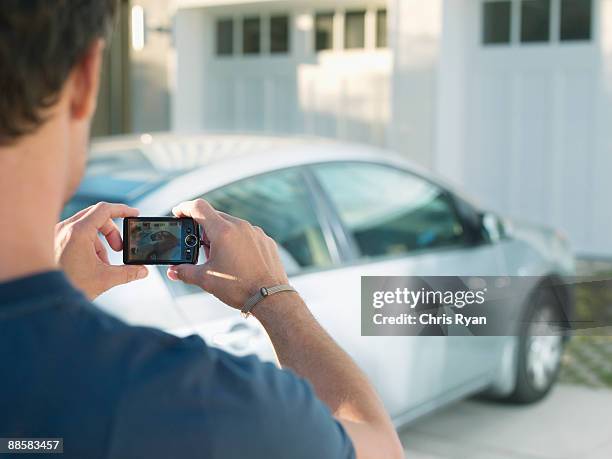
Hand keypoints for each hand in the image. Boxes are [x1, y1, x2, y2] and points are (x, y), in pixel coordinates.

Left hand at [55, 202, 147, 299]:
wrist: (40, 296)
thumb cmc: (66, 286)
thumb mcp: (104, 279)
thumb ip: (127, 273)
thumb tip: (142, 271)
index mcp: (78, 232)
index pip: (105, 209)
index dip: (123, 210)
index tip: (134, 214)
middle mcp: (65, 228)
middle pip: (96, 216)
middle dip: (112, 231)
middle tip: (119, 248)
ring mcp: (57, 234)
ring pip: (86, 226)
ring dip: (99, 241)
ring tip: (102, 262)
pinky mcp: (53, 241)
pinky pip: (75, 234)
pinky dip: (87, 244)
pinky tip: (89, 263)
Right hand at [167, 199, 288, 309]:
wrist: (270, 298)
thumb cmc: (239, 287)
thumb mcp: (206, 280)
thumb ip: (185, 272)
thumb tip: (173, 271)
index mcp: (223, 231)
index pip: (199, 207)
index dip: (184, 208)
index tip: (178, 213)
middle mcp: (240, 226)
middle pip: (215, 217)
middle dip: (203, 229)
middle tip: (200, 247)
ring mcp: (255, 232)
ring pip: (232, 225)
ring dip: (221, 235)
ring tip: (220, 257)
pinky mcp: (266, 240)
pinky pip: (247, 234)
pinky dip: (238, 241)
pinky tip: (237, 259)